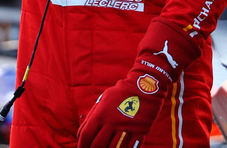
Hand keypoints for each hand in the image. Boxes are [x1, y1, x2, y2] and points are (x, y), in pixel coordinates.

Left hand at [77, 19, 200, 147]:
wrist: (146, 86)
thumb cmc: (122, 92)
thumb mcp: (104, 99)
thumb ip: (92, 115)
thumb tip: (80, 133)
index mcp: (102, 112)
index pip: (87, 135)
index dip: (82, 145)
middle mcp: (112, 121)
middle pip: (98, 145)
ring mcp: (126, 127)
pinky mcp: (140, 131)